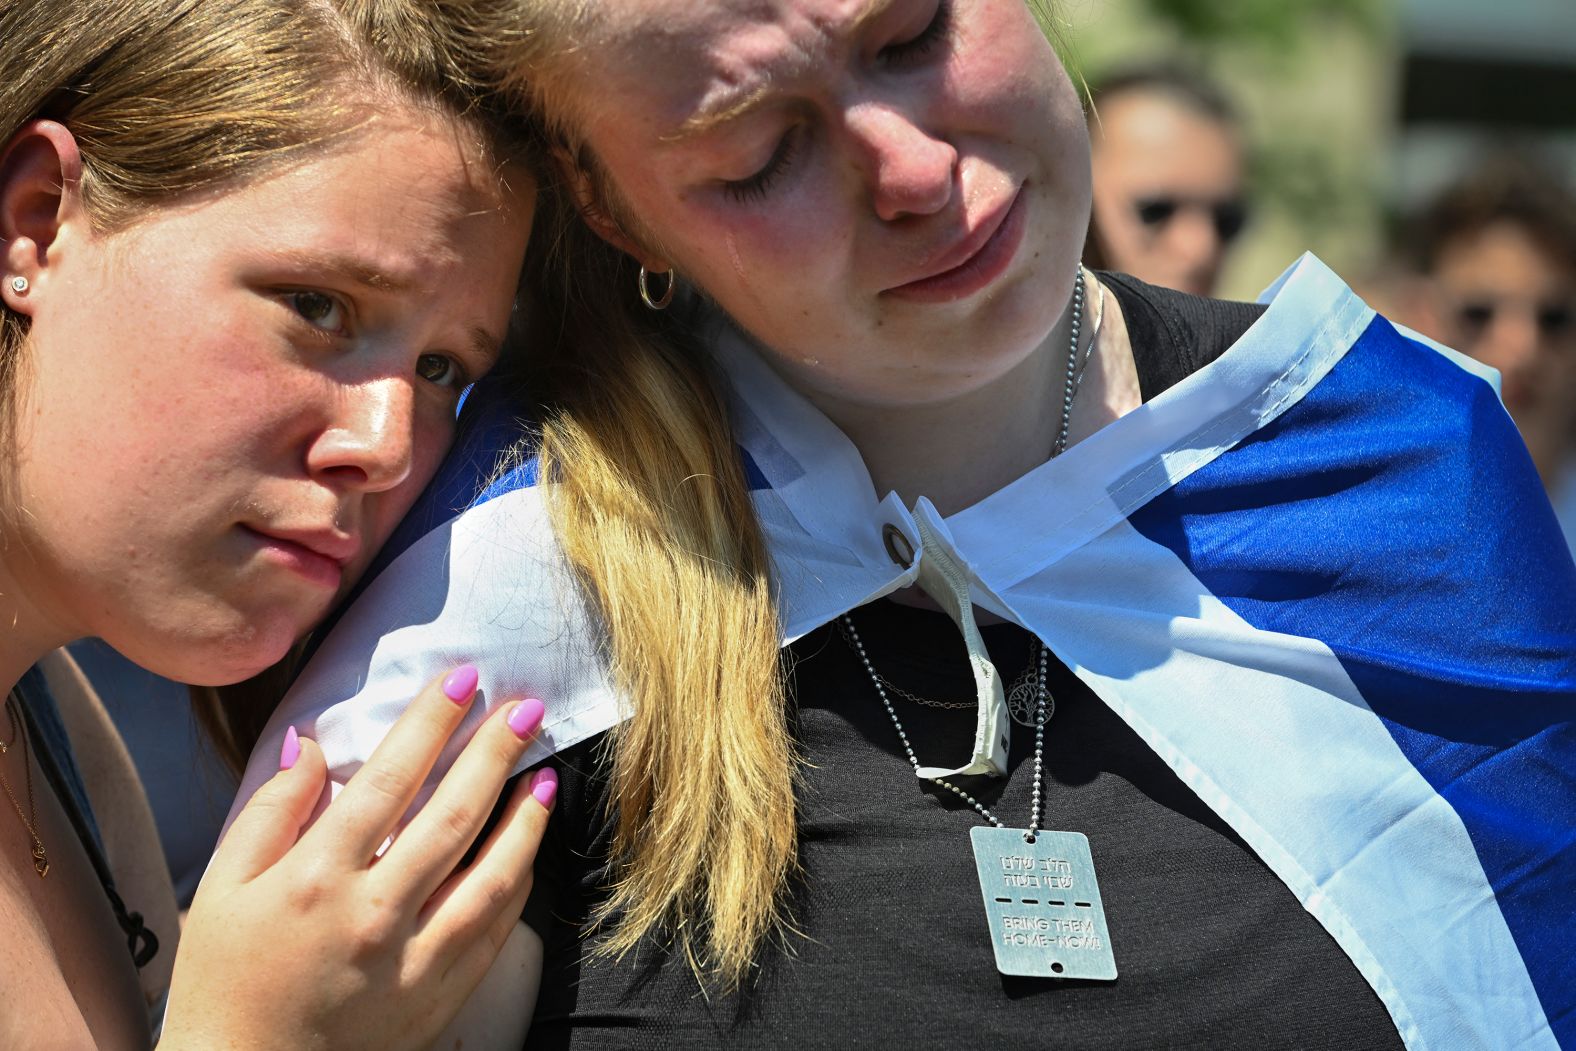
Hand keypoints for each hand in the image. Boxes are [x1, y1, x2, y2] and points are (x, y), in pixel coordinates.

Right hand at [159, 666, 555, 1050]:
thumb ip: (271, 811)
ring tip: (544, 774)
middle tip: (526, 708)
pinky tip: (528, 849)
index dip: (430, 723)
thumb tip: (310, 743)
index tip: (462, 680)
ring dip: (525, 819)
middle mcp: (372, 915)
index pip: (388, 780)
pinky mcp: (438, 996)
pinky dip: (518, 883)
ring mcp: (412, 960)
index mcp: (316, 879)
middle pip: (452, 816)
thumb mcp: (222, 888)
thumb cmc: (225, 980)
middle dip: (494, 753)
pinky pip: (494, 930)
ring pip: (491, 875)